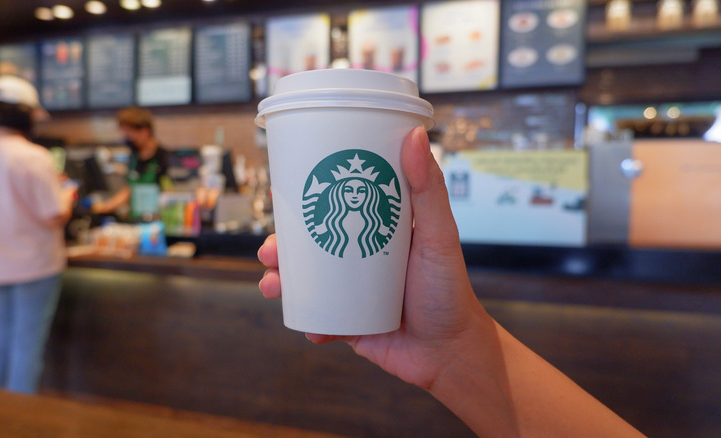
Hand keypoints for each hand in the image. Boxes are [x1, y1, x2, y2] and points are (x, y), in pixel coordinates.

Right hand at [258, 127, 487, 389]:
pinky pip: (318, 317)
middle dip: (283, 245)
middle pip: (312, 242)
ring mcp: (353, 290)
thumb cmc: (450, 291)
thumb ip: (428, 190)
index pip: (340, 203)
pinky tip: (307, 325)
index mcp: (381, 228)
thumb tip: (413, 137)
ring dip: (283, 281)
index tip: (285, 189)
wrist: (450, 354)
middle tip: (270, 249)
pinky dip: (306, 320)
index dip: (309, 197)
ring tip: (272, 284)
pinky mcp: (348, 321)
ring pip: (307, 280)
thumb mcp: (439, 236)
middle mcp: (363, 256)